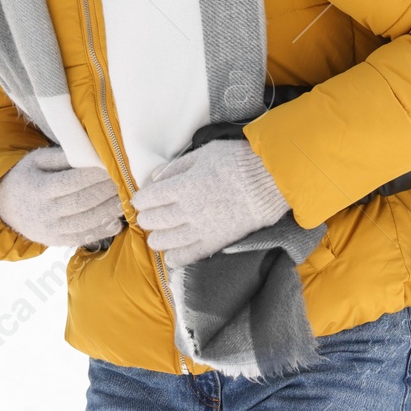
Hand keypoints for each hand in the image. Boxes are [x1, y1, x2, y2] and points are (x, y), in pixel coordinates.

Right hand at [0, 146, 124, 247]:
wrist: (6, 208)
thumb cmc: (28, 176)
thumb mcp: (37, 159)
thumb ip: (62, 156)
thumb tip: (91, 152)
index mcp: (38, 189)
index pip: (72, 182)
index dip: (95, 174)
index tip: (113, 164)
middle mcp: (44, 213)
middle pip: (83, 202)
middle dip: (108, 190)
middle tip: (126, 179)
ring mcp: (51, 230)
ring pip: (86, 222)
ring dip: (110, 210)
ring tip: (127, 197)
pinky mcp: (57, 241)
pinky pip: (83, 237)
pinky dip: (103, 230)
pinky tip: (118, 220)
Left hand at [130, 139, 290, 266]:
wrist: (269, 182)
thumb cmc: (238, 161)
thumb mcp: (205, 153)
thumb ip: (177, 166)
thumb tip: (154, 177)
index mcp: (182, 186)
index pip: (147, 199)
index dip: (141, 199)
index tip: (144, 198)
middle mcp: (186, 210)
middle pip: (152, 221)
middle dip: (147, 217)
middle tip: (151, 213)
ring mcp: (199, 229)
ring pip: (163, 242)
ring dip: (157, 237)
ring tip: (161, 232)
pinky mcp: (213, 243)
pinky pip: (185, 257)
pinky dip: (173, 257)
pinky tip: (173, 251)